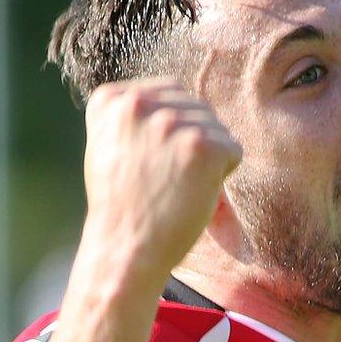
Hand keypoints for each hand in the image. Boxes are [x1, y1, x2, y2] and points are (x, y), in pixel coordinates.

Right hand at [77, 77, 241, 292]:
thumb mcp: (108, 145)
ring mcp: (171, 123)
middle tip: (165, 179)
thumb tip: (178, 97)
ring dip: (206, 158)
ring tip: (176, 186)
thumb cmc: (121, 205)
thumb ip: (134, 116)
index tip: (148, 162)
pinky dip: (221, 174)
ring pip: (216, 128)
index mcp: (111, 99)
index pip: (169, 93)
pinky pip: (232, 150)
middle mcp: (138, 103)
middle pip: (195, 106)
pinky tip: (193, 192)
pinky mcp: (202, 145)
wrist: (124, 249)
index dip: (170, 131)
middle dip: (190, 141)